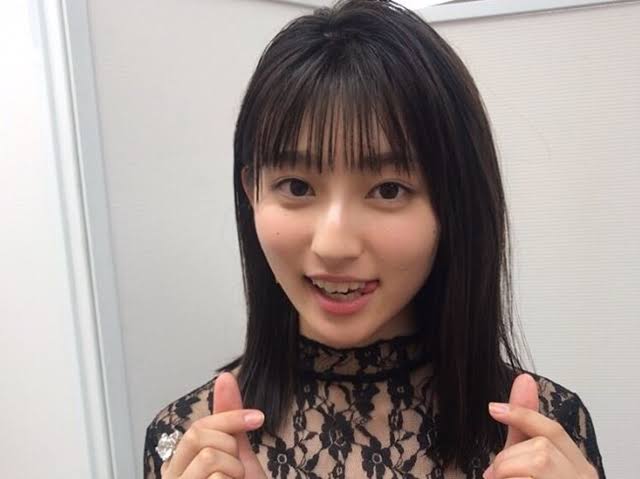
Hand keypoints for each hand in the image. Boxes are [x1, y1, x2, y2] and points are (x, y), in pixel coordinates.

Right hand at [161, 372, 267, 477]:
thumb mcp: (235, 451)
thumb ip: (228, 417)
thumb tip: (224, 376)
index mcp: (178, 461)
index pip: (198, 426)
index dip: (230, 418)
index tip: (257, 417)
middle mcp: (171, 474)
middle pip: (196, 435)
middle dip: (229, 447)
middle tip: (237, 468)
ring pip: (209, 457)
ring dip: (234, 470)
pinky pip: (217, 478)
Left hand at [483, 373, 597, 478]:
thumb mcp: (522, 458)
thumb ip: (522, 425)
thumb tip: (524, 379)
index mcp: (577, 464)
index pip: (553, 430)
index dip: (522, 415)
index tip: (494, 408)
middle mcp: (582, 475)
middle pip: (542, 446)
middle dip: (509, 458)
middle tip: (495, 473)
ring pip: (536, 462)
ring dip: (506, 473)